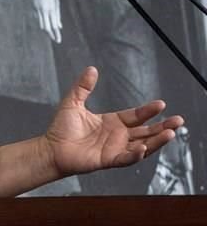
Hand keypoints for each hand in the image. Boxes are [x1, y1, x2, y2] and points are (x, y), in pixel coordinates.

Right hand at [32, 0, 61, 43]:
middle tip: (55, 39)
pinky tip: (45, 19)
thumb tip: (59, 26)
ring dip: (46, 29)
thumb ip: (58, 15)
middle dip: (51, 34)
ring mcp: (37, 9)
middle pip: (47, 26)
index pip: (54, 25)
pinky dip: (42, 19)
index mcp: (51, 9)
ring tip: (51, 33)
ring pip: (41, 23)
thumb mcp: (57, 3)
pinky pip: (38, 16)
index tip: (58, 40)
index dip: (56, 33)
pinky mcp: (33, 7)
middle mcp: (44, 10)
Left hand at [42, 67, 183, 177]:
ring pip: (142, 146)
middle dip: (162, 126)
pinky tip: (143, 147)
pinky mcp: (108, 160)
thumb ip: (83, 86)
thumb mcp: (73, 102)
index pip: (135, 116)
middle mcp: (117, 136)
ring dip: (156, 140)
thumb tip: (91, 68)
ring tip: (170, 133)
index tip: (161, 104)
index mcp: (112, 122)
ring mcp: (114, 149)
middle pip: (145, 131)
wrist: (51, 148)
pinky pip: (126, 158)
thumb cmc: (61, 128)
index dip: (148, 111)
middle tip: (178, 120)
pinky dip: (135, 154)